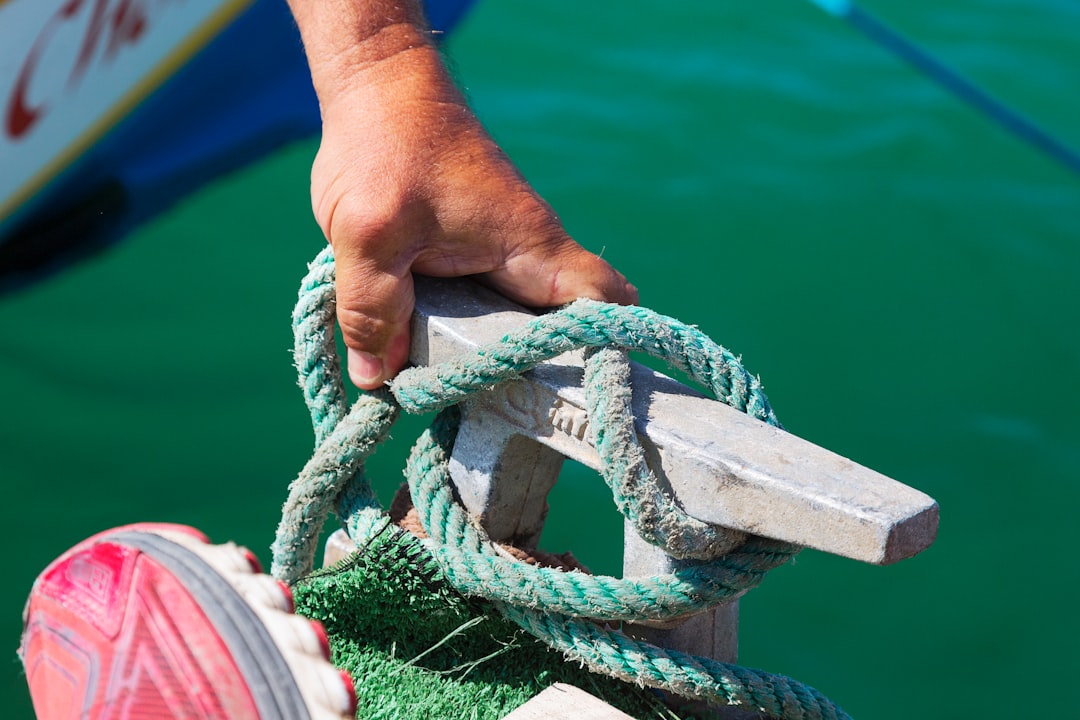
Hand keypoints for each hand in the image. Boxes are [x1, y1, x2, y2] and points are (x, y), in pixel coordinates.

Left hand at [308, 45, 636, 388]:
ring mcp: (498, 259)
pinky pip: (477, 310)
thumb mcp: (370, 233)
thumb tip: (378, 380)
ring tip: (462, 403)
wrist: (378, 88)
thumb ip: (373, 309)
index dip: (605, 353)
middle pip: (560, 329)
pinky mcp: (468, 259)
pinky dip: (459, 336)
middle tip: (505, 419)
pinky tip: (425, 362)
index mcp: (530, 246)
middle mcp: (526, 256)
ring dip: (492, 358)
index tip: (584, 397)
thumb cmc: (388, 145)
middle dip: (540, 374)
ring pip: (513, 323)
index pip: (600, 304)